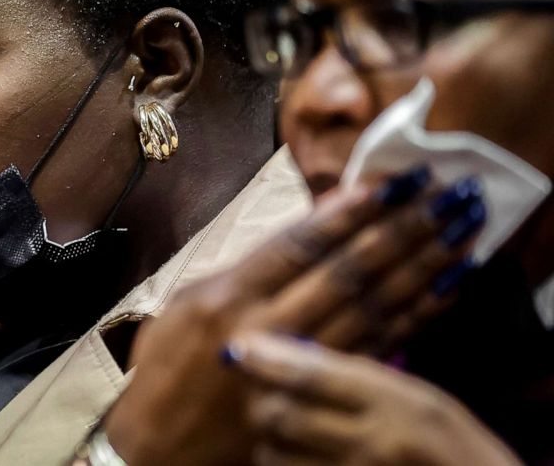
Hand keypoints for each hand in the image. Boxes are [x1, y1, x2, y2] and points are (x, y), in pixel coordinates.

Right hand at [103, 167, 485, 464]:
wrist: (160, 447)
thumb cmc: (166, 366)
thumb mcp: (188, 304)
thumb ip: (245, 269)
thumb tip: (308, 230)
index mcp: (229, 298)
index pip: (299, 245)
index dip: (350, 211)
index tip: (391, 181)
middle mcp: (265, 329)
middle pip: (345, 273)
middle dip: (399, 230)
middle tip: (444, 194)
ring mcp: (297, 368)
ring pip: (371, 310)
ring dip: (421, 267)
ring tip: (461, 230)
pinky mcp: (318, 399)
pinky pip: (378, 349)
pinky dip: (417, 316)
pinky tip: (448, 287)